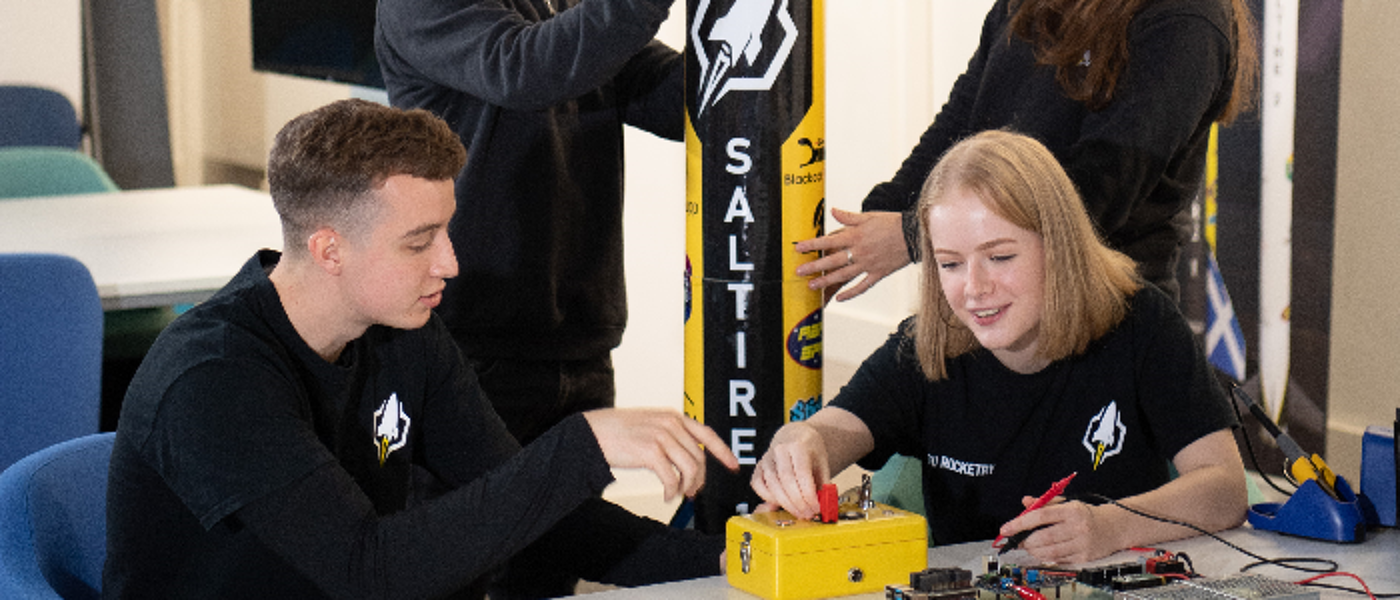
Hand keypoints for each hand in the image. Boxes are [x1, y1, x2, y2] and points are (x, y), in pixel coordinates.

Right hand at [583, 409, 739, 501]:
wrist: (591, 433)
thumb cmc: (617, 431)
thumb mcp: (649, 424)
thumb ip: (670, 434)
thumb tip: (687, 458)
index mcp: (673, 416)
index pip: (707, 434)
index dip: (723, 452)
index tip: (732, 466)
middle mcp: (670, 424)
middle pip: (699, 458)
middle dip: (699, 479)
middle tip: (692, 492)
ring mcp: (661, 436)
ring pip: (689, 469)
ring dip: (687, 486)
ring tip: (679, 494)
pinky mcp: (650, 451)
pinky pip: (672, 478)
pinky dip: (672, 491)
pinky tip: (667, 495)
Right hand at [749, 422, 828, 519]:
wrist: (795, 436)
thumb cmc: (809, 450)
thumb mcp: (822, 464)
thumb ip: (823, 485)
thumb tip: (824, 506)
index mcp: (798, 446)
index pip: (802, 473)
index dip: (808, 494)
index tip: (816, 507)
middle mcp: (780, 450)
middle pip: (786, 481)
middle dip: (798, 502)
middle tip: (808, 514)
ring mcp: (766, 458)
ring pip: (772, 485)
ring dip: (786, 504)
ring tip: (798, 512)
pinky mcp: (758, 467)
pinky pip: (758, 485)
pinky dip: (768, 498)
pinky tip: (780, 504)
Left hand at [794, 209, 910, 302]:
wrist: (914, 234)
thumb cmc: (892, 223)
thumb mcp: (869, 216)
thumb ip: (849, 217)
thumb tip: (833, 211)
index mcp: (856, 236)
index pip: (828, 240)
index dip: (812, 244)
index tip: (798, 248)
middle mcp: (859, 252)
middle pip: (832, 261)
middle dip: (814, 266)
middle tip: (799, 272)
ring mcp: (868, 264)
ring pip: (843, 275)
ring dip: (826, 281)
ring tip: (812, 285)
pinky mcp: (878, 273)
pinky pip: (862, 286)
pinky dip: (851, 294)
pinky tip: (840, 298)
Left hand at [997, 498, 1116, 563]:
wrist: (1114, 527)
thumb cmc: (1085, 515)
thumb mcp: (1066, 503)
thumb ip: (1044, 503)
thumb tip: (1025, 502)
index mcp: (1071, 510)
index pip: (1040, 516)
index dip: (1020, 523)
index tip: (1006, 529)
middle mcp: (1077, 527)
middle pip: (1043, 537)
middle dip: (1025, 541)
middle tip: (1018, 540)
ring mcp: (1082, 544)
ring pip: (1049, 552)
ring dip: (1034, 551)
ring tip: (1029, 546)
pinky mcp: (1084, 557)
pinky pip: (1058, 560)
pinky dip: (1045, 557)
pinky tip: (1042, 552)